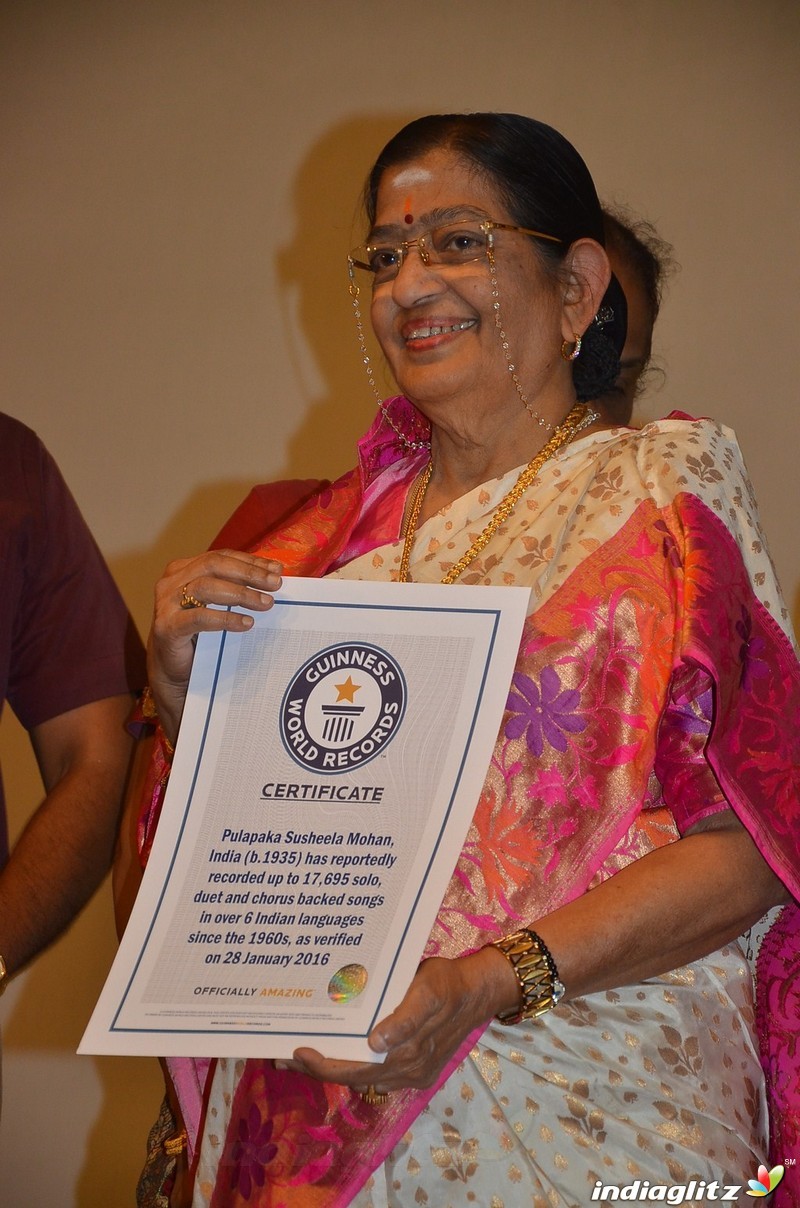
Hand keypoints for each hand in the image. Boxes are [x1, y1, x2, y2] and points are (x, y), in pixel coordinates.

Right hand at [147, 549, 281, 740]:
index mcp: (183, 570)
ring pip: (206, 587)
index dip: (250, 561)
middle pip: (213, 565)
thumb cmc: (200, 634)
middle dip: (248, 573)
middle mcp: (171, 582)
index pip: (221, 557)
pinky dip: (226, 618)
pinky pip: (199, 618)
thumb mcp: (217, 605)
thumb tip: (273, 577)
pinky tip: (246, 624)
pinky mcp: (167, 627)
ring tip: (265, 604)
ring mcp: (166, 604)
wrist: (174, 671)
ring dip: (240, 594)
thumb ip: (235, 588)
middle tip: (275, 584)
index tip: (277, 569)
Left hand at [291, 949, 518, 1092]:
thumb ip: (404, 1019)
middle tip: (284, 1056)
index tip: (296, 1052)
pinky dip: (354, 1065)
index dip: (323, 1066)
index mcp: (407, 1055)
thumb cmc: (448, 983)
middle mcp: (407, 1071)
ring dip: (333, 1068)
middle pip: (353, 1078)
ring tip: (303, 1054)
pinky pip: (377, 1073)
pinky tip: (339, 1051)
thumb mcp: (427, 990)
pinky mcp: (416, 1068)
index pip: (354, 1070)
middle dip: (319, 1069)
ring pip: (363, 1078)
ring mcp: (412, 1073)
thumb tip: (377, 1043)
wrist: (479, 991)